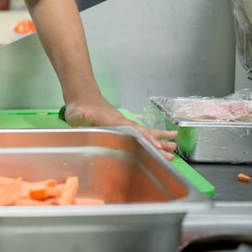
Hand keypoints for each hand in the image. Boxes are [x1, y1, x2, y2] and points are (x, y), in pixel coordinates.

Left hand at [63, 98, 177, 160]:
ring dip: (158, 142)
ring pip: (144, 134)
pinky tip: (162, 144)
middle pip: (142, 133)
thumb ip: (83, 114)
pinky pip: (141, 133)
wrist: (82, 96)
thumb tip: (87, 113)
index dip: (144, 138)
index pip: (132, 130)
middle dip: (156, 144)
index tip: (156, 146)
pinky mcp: (124, 126)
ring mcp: (124, 123)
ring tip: (173, 151)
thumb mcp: (78, 113)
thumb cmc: (78, 106)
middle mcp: (122, 122)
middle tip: (170, 155)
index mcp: (113, 121)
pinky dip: (153, 138)